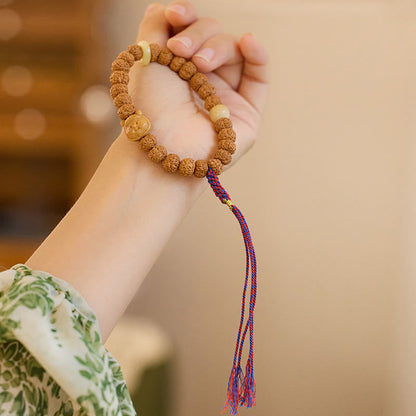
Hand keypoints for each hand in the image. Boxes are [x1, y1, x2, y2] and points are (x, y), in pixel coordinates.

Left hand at [114, 0, 269, 175]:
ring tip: (199, 64)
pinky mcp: (247, 111)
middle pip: (213, 36)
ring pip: (234, 50)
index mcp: (179, 68)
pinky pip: (259, 76)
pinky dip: (258, 55)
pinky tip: (249, 42)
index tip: (174, 15)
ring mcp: (226, 95)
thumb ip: (157, 23)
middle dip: (198, 36)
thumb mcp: (146, 55)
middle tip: (179, 52)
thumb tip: (168, 8)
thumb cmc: (149, 104)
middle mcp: (203, 80)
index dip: (186, 18)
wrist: (163, 145)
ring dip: (218, 47)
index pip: (191, 31)